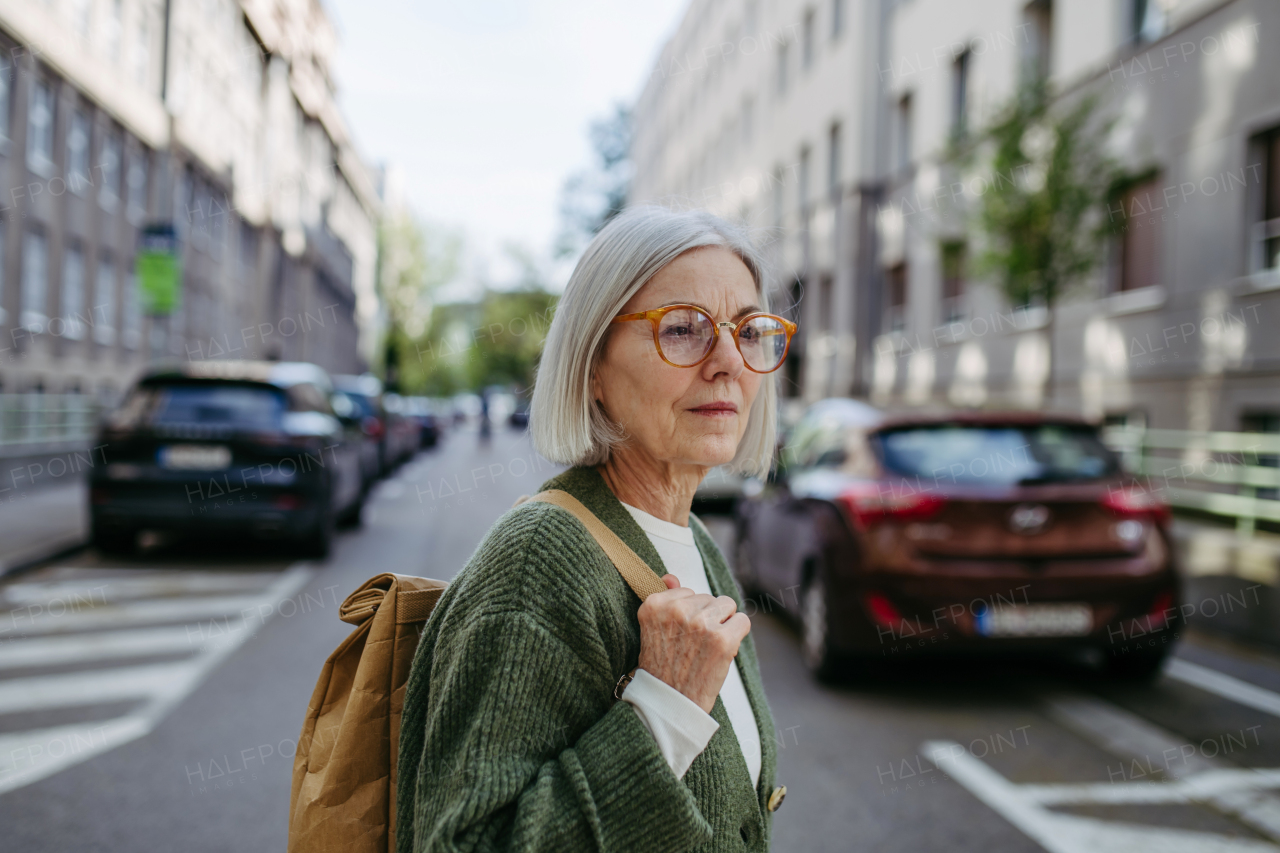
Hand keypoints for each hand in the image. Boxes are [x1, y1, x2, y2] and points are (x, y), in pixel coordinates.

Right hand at [635, 574, 750, 713]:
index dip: (689, 614)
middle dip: (707, 617)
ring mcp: (700, 624)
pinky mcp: (722, 639)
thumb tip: (671, 576)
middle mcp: (677, 610)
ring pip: (727, 605)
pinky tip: (725, 649)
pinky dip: (737, 634)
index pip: (686, 591)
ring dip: (723, 623)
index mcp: (655, 605)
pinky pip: (742, 620)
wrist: (670, 705)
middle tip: (695, 645)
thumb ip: (665, 599)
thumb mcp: (655, 630)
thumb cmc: (663, 668)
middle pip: (708, 597)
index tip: (681, 635)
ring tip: (708, 646)